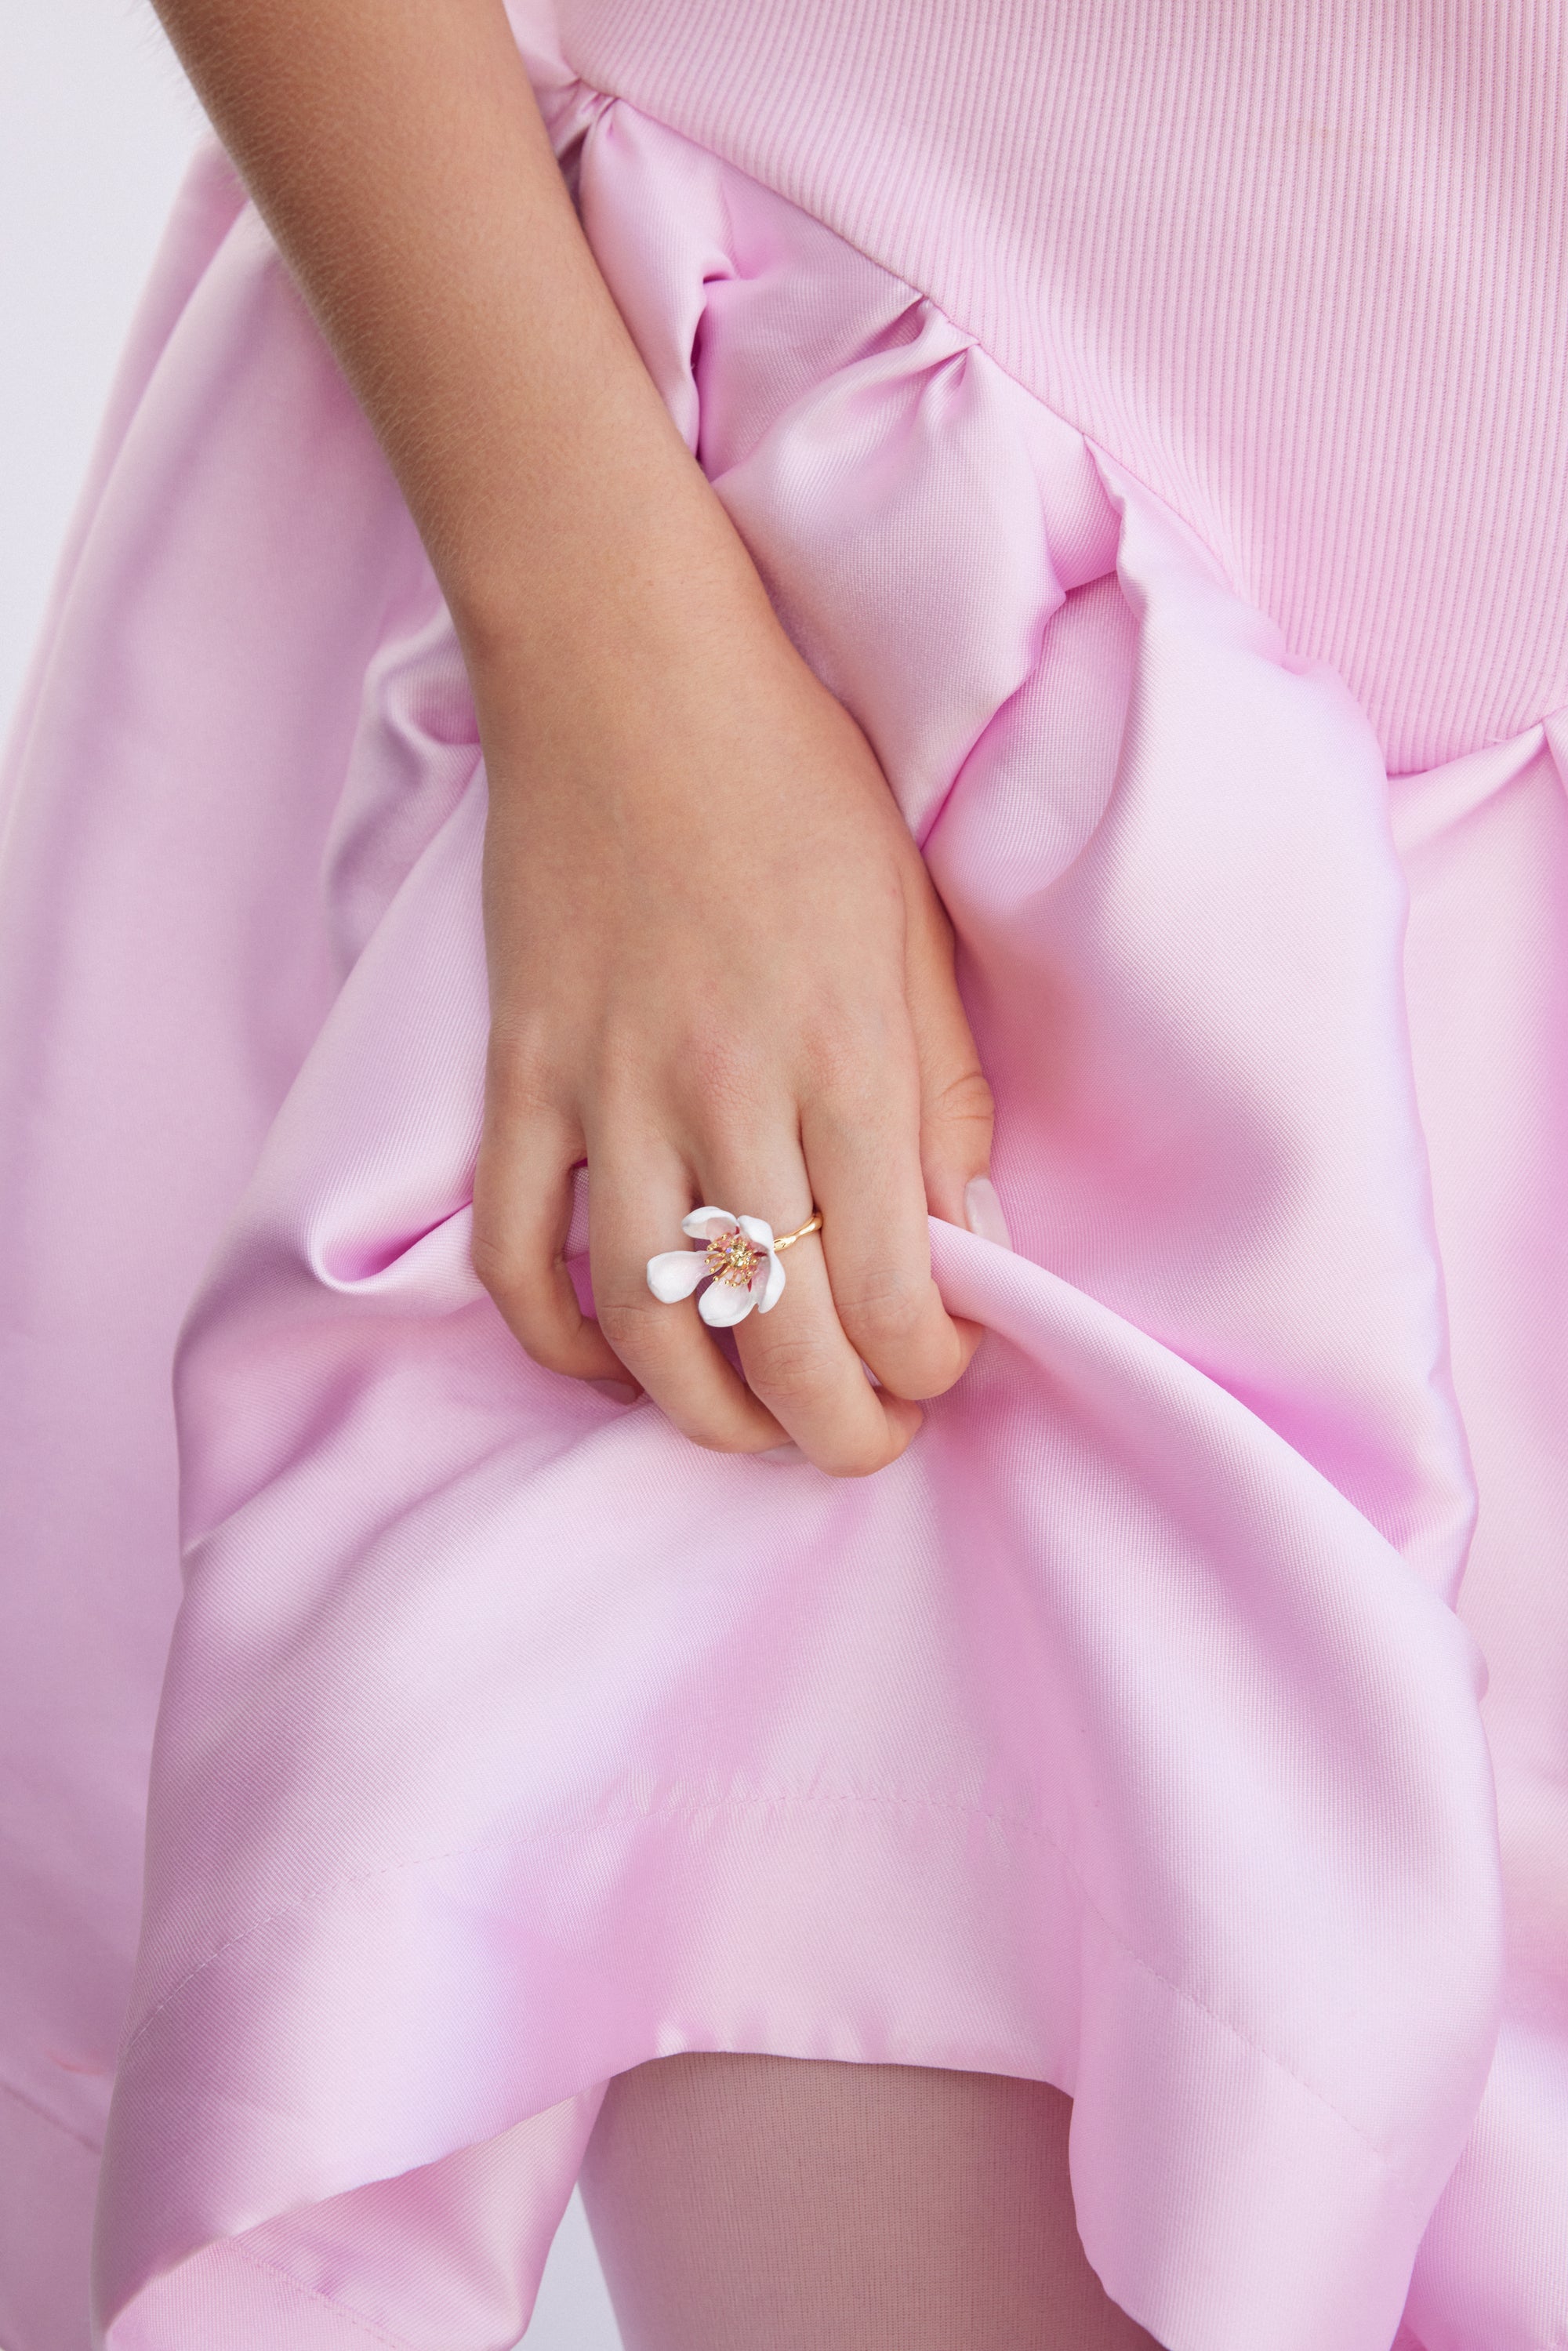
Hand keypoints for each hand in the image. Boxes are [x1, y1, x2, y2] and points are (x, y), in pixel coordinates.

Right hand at [470, 548, 996, 1477]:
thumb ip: (943, 1093)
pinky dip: (556, 1336)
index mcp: (848, 1057)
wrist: (628, 667)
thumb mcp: (914, 927)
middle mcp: (728, 1093)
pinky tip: (610, 1361)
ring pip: (643, 1323)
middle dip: (831, 1431)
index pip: (890, 1290)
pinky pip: (514, 1250)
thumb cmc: (796, 784)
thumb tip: (961, 1240)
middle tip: (858, 1439)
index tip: (937, 1369)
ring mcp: (606, 1090)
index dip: (923, 1370)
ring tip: (748, 1422)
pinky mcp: (518, 1074)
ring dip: (703, 1415)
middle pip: (774, 1338)